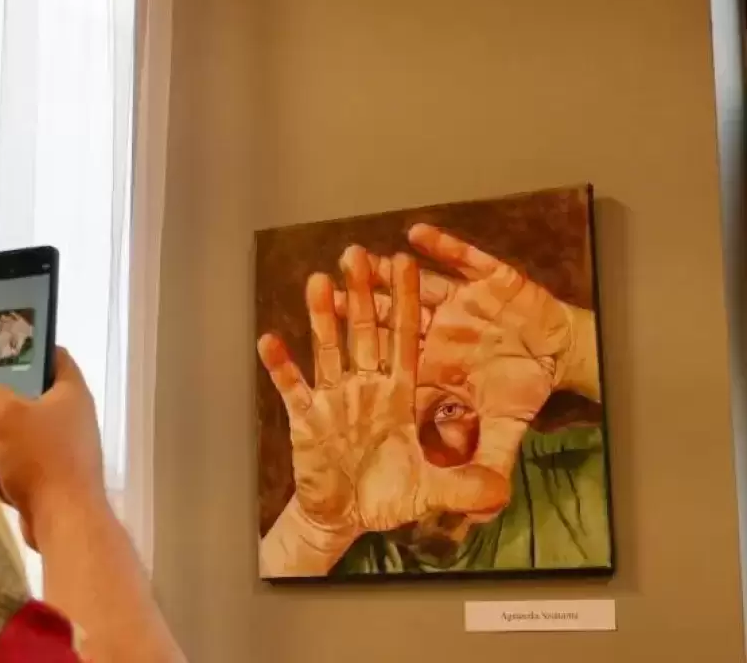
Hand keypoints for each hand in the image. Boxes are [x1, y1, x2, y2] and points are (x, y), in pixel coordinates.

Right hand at [0, 349, 107, 548]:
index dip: (28, 350)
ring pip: (16, 433)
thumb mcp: (9, 414)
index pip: (54, 357)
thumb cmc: (42, 455)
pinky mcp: (47, 480)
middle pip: (26, 399)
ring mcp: (59, 451)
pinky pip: (15, 462)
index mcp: (70, 393)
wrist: (64, 518)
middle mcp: (69, 418)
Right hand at [258, 248, 507, 574]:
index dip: (406, 303)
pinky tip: (269, 341)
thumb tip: (502, 491)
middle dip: (364, 294)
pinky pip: (292, 388)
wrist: (345, 518)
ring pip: (329, 350)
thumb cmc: (387, 497)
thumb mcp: (432, 491)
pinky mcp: (306, 419)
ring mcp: (334, 400)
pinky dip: (281, 366)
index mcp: (398, 395)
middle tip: (359, 253)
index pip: (404, 340)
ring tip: (320, 281)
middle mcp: (366, 388)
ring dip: (322, 317)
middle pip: (365, 333)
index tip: (406, 265)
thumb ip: (464, 485)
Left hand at [334, 225, 594, 478]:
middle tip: (323, 289)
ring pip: (420, 286)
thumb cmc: (524, 388)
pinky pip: (465, 261)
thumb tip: (458, 504)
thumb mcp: (502, 431)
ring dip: (392, 273)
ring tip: (358, 257)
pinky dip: (445, 248)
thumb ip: (480, 464)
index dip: (360, 355)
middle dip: (360, 304)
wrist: (562, 352)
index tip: (325, 348)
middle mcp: (440, 332)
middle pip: (391, 319)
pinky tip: (418, 234)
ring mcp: (463, 304)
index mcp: (434, 366)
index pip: (389, 361)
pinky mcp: (492, 280)